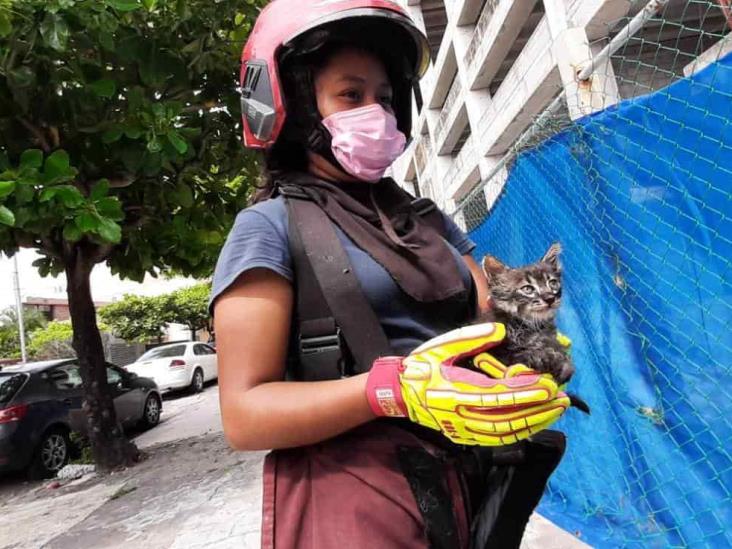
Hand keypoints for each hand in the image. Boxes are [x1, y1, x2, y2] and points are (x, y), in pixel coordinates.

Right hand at [366, 323, 569, 445]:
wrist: (398, 394)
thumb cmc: (421, 366)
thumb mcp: (442, 346)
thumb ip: (471, 337)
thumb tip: (500, 331)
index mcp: (456, 390)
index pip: (499, 396)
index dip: (526, 393)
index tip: (550, 387)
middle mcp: (460, 414)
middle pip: (507, 418)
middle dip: (538, 410)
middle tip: (562, 400)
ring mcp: (462, 429)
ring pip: (505, 432)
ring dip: (533, 423)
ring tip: (554, 412)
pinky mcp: (464, 437)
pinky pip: (496, 439)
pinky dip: (518, 433)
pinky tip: (534, 424)